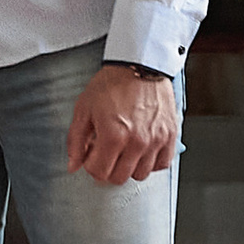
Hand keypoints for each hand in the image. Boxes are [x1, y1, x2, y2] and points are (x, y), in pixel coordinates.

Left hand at [65, 63, 179, 183]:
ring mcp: (156, 140)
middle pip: (119, 178)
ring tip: (124, 149)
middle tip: (106, 152)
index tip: (92, 154)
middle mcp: (137, 142)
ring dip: (129, 166)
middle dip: (108, 168)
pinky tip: (142, 150)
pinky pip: (162, 164)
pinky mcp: (170, 136)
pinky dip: (151, 162)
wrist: (139, 65)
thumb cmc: (112, 83)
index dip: (91, 165)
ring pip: (141, 174)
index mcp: (113, 136)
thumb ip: (76, 140)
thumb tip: (73, 165)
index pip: (99, 172)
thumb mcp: (84, 109)